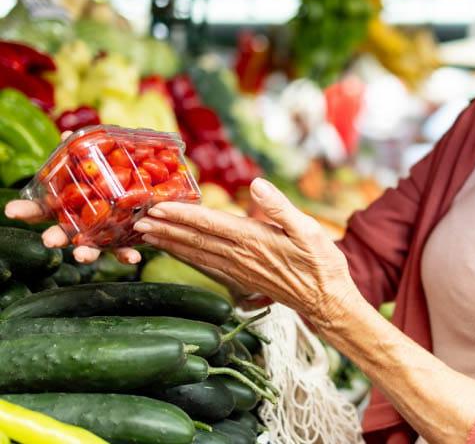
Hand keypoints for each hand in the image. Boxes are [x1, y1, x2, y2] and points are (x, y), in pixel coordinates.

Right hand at [2, 130, 140, 264]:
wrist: (141, 192)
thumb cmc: (107, 178)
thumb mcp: (95, 162)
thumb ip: (80, 153)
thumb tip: (66, 135)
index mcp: (65, 206)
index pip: (39, 209)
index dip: (24, 210)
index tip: (12, 210)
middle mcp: (77, 225)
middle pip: (60, 233)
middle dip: (54, 237)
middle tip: (49, 241)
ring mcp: (97, 237)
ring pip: (88, 249)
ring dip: (85, 254)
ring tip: (82, 256)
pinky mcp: (121, 242)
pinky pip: (122, 251)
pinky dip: (126, 255)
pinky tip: (133, 257)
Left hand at [132, 178, 358, 329]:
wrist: (326, 301)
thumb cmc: (322, 264)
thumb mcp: (309, 230)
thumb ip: (281, 208)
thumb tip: (257, 185)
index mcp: (254, 240)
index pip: (209, 224)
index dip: (180, 215)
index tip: (156, 207)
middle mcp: (240, 256)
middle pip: (195, 240)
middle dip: (165, 229)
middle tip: (136, 220)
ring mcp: (239, 270)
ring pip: (196, 254)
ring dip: (170, 244)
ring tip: (147, 235)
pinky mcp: (242, 279)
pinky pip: (207, 266)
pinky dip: (187, 258)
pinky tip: (178, 253)